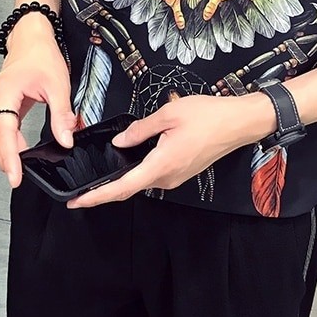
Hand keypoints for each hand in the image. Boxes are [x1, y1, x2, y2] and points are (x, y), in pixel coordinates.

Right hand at [0, 14, 76, 187]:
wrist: (30, 38)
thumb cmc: (40, 55)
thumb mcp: (58, 84)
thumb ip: (62, 113)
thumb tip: (66, 140)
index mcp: (4, 95)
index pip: (5, 133)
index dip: (10, 157)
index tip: (15, 176)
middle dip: (8, 161)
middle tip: (20, 181)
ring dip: (9, 155)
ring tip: (21, 172)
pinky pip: (2, 132)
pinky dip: (10, 145)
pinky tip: (21, 157)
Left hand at [66, 92, 270, 207]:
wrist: (239, 122)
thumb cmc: (209, 116)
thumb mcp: (168, 114)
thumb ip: (140, 129)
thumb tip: (121, 141)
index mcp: (161, 164)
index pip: (122, 187)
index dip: (97, 196)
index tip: (77, 202)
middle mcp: (168, 177)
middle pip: (130, 189)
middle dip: (105, 192)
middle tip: (82, 191)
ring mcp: (177, 177)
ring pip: (142, 182)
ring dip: (122, 181)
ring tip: (101, 176)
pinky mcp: (183, 171)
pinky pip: (154, 175)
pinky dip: (137, 173)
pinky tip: (129, 163)